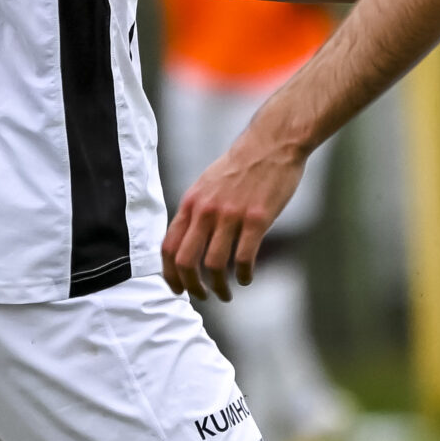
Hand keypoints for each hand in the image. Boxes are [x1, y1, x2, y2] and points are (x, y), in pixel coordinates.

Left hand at [162, 127, 307, 301]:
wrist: (271, 143)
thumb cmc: (240, 166)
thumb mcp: (207, 185)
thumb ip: (196, 211)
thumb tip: (187, 241)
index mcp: (191, 203)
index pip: (168, 246)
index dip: (170, 274)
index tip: (178, 288)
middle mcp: (206, 210)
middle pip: (185, 261)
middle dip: (192, 287)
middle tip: (202, 297)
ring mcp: (231, 215)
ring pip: (214, 265)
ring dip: (219, 287)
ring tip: (226, 293)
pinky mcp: (257, 218)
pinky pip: (244, 258)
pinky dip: (243, 275)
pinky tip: (246, 278)